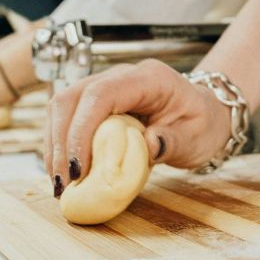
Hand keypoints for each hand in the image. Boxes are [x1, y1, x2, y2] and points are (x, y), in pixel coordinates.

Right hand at [46, 60, 231, 188]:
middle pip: (71, 98)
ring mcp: (105, 86)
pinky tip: (64, 170)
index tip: (78, 168)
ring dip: (54, 145)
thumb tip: (148, 145)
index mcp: (148, 79)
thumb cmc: (202, 123)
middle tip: (62, 182)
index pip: (101, 94)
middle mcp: (120, 76)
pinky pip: (67, 117)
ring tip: (60, 182)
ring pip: (62, 106)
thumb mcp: (197, 137)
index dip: (82, 129)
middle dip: (60, 142)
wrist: (204, 113)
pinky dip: (60, 144)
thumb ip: (173, 141)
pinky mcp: (95, 103)